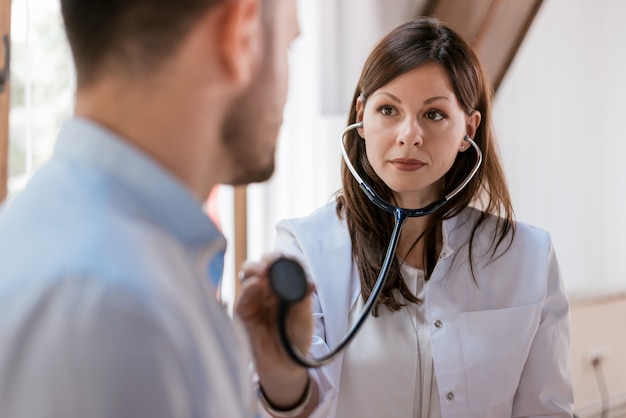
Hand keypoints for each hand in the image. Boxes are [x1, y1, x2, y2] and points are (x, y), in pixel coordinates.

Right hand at [235, 255, 314, 408]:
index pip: (277, 265)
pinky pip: (242, 298)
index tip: (285, 257)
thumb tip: (310, 281)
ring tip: (265, 271)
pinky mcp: (243, 314)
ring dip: (254, 269)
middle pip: (259, 266)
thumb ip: (303, 299)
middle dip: (265, 260)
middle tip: (273, 262)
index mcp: (281, 287)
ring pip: (247, 276)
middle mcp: (265, 290)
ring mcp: (253, 300)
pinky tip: (257, 284)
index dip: (279, 258)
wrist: (287, 365)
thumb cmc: (296, 339)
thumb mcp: (304, 317)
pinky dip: (248, 288)